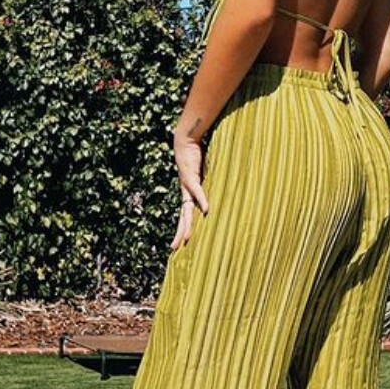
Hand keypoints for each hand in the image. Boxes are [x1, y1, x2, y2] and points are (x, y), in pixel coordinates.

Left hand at [171, 128, 208, 250]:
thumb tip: (215, 195)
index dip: (183, 228)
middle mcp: (185, 192)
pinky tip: (206, 210)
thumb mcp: (203, 174)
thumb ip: (207, 185)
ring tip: (187, 238)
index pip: (185, 215)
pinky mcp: (191, 176)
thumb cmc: (195, 156)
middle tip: (175, 248)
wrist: (185, 140)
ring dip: (187, 224)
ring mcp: (187, 185)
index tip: (180, 242)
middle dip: (180, 232)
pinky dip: (202, 200)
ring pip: (187, 209)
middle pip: (182, 216)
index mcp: (187, 193)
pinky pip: (197, 191)